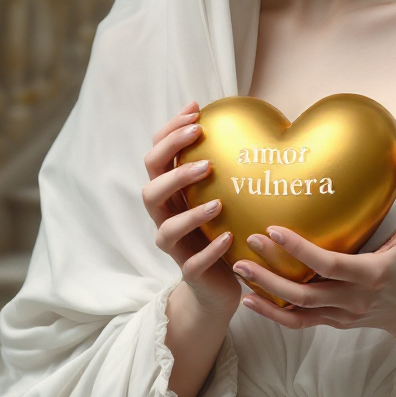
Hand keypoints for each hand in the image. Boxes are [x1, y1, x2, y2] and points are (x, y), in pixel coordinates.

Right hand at [142, 102, 241, 318]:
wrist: (218, 285)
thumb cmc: (221, 228)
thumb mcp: (220, 192)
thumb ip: (221, 163)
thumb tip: (244, 118)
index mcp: (170, 194)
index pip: (156, 157)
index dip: (168, 132)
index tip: (194, 111)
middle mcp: (165, 218)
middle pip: (151, 187)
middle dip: (171, 161)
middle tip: (199, 142)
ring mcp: (175, 247)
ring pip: (165, 228)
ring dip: (190, 212)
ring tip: (218, 202)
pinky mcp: (190, 273)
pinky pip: (192, 263)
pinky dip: (209, 250)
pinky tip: (229, 236)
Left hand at [233, 137, 395, 396]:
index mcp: (373, 274)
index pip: (331, 265)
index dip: (301, 250)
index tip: (273, 228)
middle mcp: (355, 299)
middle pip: (306, 293)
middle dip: (271, 274)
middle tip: (246, 245)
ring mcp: (342, 315)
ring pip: (298, 311)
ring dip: (266, 292)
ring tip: (237, 269)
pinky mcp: (333, 322)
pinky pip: (299, 322)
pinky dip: (273, 314)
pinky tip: (249, 298)